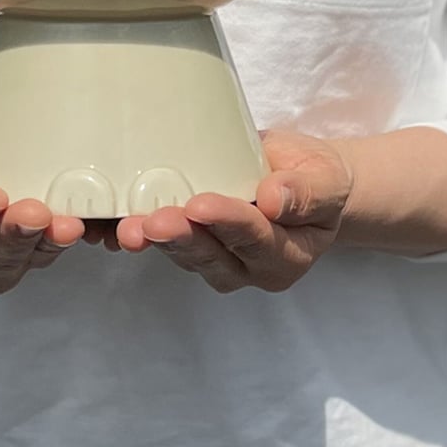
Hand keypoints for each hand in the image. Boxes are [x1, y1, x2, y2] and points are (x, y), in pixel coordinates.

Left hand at [116, 130, 353, 292]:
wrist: (300, 178)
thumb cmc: (314, 178)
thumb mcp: (326, 179)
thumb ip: (308, 192)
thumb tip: (274, 199)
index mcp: (288, 254)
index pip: (256, 239)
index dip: (228, 222)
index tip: (200, 206)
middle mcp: (251, 268)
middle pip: (213, 256)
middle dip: (181, 238)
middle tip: (153, 223)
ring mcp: (220, 261)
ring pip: (185, 254)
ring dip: (156, 240)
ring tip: (130, 228)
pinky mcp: (194, 246)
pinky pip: (168, 244)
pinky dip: (144, 234)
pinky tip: (120, 224)